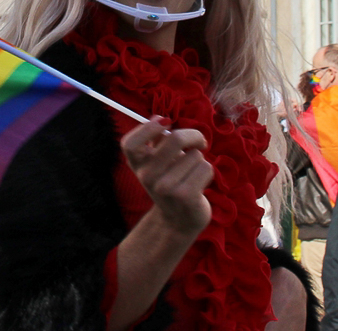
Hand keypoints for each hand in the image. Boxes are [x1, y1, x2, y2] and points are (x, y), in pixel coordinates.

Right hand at [122, 117, 213, 234]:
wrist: (178, 220)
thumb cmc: (171, 182)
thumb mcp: (158, 162)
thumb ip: (157, 141)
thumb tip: (159, 118)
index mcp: (138, 164)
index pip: (130, 143)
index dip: (147, 128)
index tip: (166, 122)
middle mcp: (147, 176)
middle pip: (175, 138)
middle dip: (194, 135)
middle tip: (199, 142)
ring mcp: (165, 187)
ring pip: (196, 154)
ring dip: (199, 160)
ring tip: (191, 173)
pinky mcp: (185, 196)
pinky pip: (206, 168)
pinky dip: (207, 172)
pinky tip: (199, 184)